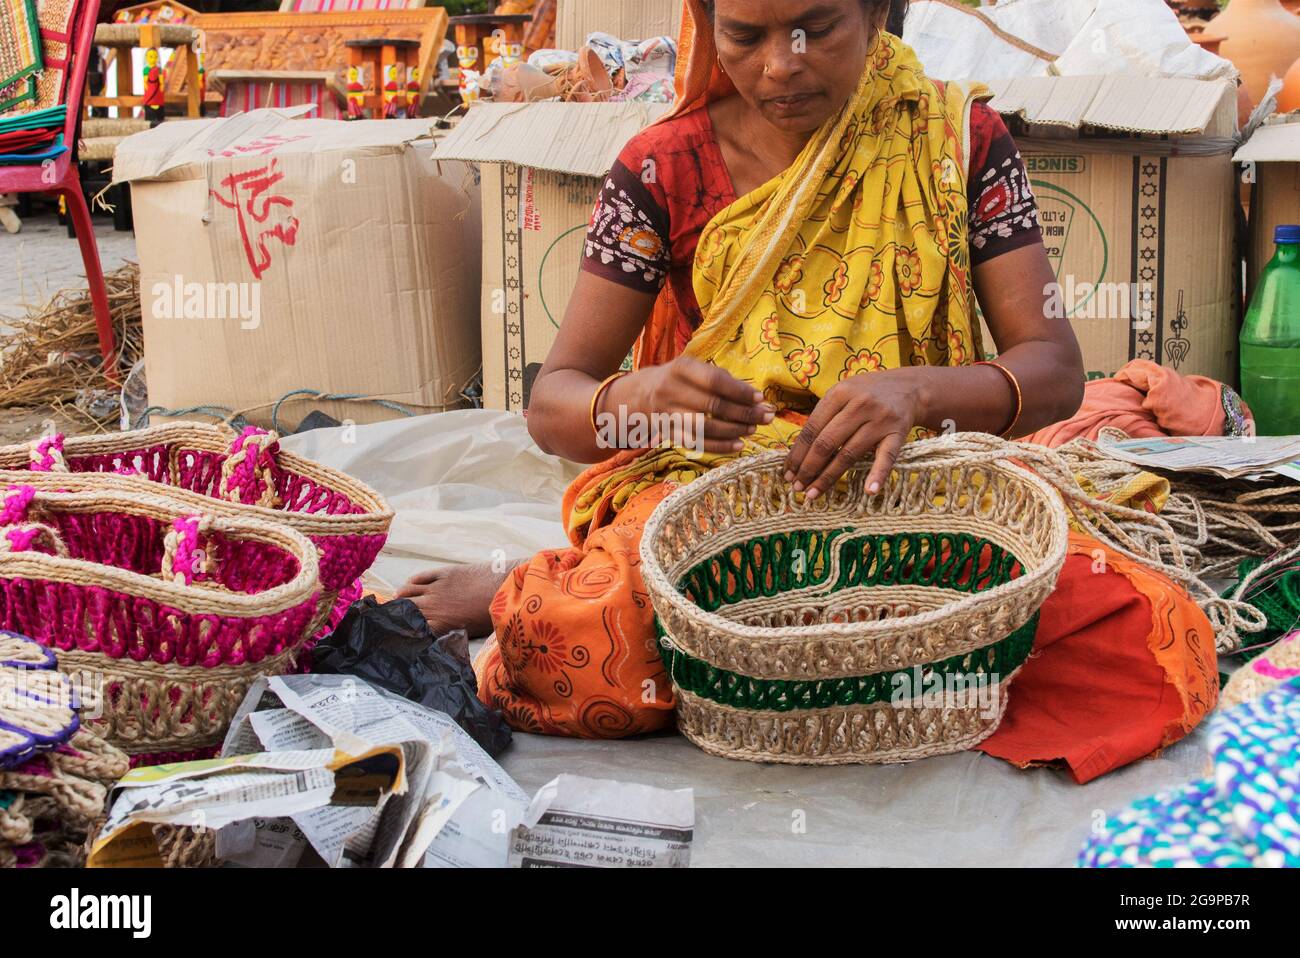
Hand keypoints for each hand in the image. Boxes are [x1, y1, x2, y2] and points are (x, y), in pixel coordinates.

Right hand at [604, 356, 774, 454]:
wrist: (635, 396)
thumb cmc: (674, 379)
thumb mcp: (690, 369)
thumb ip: (717, 379)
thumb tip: (754, 397)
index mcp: (680, 368)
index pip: (715, 381)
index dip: (740, 391)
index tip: (760, 398)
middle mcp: (670, 389)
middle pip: (712, 405)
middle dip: (744, 413)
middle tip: (767, 417)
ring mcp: (666, 413)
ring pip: (704, 426)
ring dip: (733, 430)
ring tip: (753, 430)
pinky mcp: (666, 432)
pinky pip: (696, 443)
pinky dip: (719, 446)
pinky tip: (738, 445)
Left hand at [783, 370, 924, 500]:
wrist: (910, 388)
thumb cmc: (867, 394)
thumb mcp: (843, 393)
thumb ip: (824, 416)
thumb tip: (799, 452)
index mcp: (840, 393)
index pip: (812, 429)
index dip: (797, 454)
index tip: (787, 472)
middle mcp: (859, 405)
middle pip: (826, 443)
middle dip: (808, 468)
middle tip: (796, 487)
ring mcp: (880, 420)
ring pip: (849, 454)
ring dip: (828, 477)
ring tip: (812, 493)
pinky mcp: (898, 434)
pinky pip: (886, 457)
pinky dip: (878, 474)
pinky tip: (869, 491)